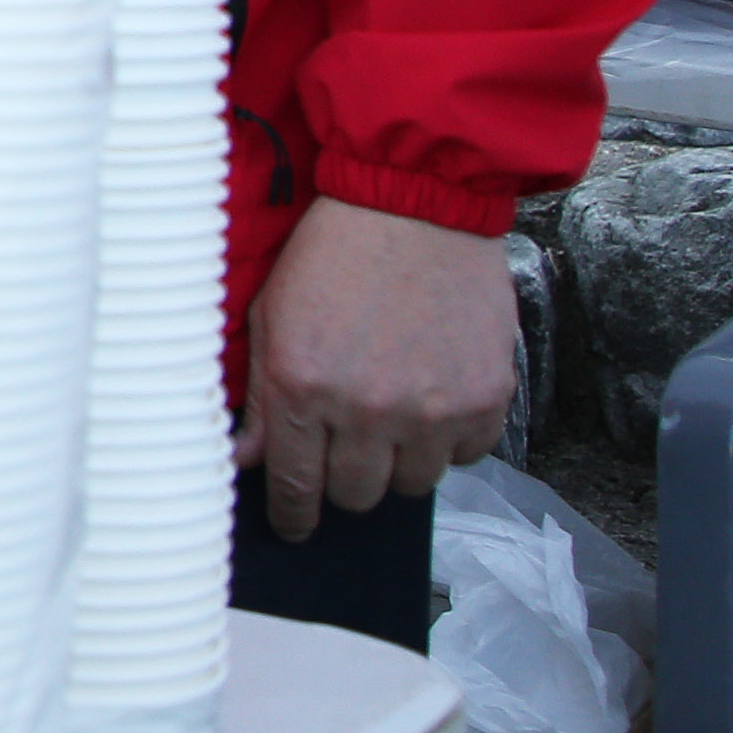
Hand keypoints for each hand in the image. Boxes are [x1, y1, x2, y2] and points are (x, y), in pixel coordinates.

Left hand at [237, 196, 519, 539]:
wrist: (412, 204)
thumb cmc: (332, 253)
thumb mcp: (271, 315)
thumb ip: (259, 396)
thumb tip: (248, 459)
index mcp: (302, 388)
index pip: (296, 488)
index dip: (293, 517)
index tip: (294, 528)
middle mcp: (367, 410)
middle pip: (356, 497)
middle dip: (344, 482)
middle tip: (343, 450)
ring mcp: (431, 410)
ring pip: (412, 486)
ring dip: (397, 463)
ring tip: (389, 417)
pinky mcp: (485, 399)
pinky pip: (466, 458)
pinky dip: (450, 442)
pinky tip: (433, 400)